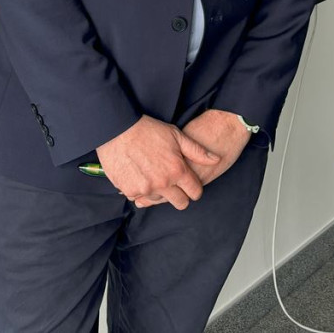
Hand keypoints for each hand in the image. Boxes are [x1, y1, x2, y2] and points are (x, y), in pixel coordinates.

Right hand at [132, 110, 250, 205]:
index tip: (190, 185)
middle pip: (180, 203)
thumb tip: (216, 159)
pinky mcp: (130, 191)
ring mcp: (146, 189)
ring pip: (159, 200)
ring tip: (152, 173)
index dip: (194, 189)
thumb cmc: (148, 130)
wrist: (117, 129)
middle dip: (180, 196)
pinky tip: (139, 174)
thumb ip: (197, 151)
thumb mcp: (176, 135)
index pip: (195, 192)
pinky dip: (141, 189)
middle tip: (173, 183)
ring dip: (158, 191)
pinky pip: (140, 197)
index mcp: (177, 170)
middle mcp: (163, 183)